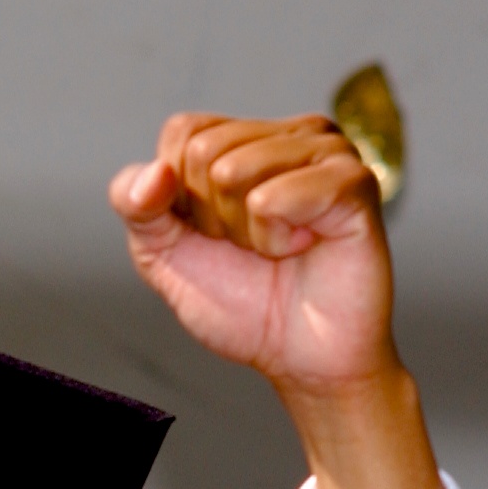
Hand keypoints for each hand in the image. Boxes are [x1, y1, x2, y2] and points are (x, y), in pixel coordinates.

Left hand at [110, 113, 392, 394]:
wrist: (299, 356)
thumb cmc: (241, 301)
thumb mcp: (162, 254)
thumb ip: (135, 205)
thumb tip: (154, 174)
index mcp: (246, 138)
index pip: (183, 132)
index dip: (181, 198)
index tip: (216, 232)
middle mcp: (289, 134)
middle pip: (204, 152)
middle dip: (213, 217)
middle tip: (252, 246)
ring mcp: (327, 150)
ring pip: (233, 171)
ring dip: (245, 233)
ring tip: (280, 247)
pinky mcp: (353, 181)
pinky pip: (273, 197)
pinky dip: (275, 239)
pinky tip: (304, 246)